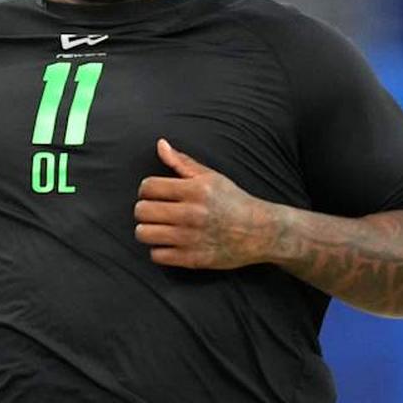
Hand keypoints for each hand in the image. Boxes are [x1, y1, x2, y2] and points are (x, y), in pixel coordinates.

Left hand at [135, 138, 279, 268]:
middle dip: (144, 209)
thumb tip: (160, 144)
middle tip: (154, 211)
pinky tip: (169, 243)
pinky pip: (157, 255)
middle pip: (142, 211)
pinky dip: (159, 250)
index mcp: (195, 190)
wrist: (260, 232)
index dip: (146, 189)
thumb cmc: (233, 200)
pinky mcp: (192, 259)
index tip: (153, 194)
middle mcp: (191, 213)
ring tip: (158, 227)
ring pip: (144, 233)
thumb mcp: (210, 176)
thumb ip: (182, 162)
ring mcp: (191, 238)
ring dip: (147, 230)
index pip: (149, 187)